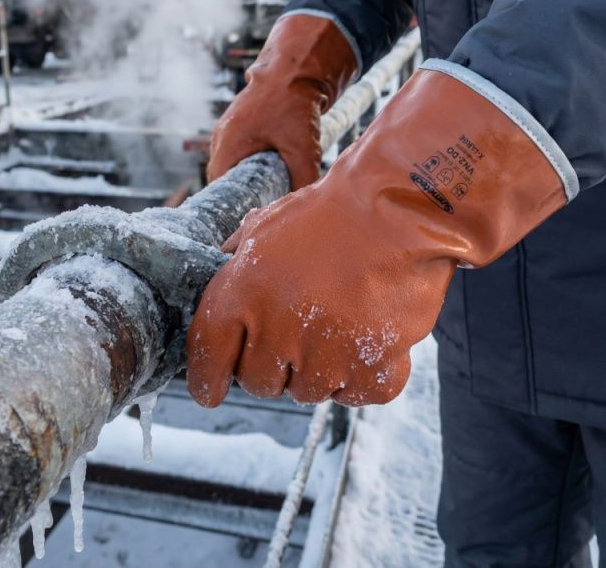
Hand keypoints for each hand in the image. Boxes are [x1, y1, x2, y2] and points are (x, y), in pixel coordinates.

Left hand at [188, 66, 569, 407]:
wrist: (399, 210)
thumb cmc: (331, 215)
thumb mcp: (266, 227)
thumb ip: (237, 261)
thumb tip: (221, 279)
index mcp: (242, 293)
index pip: (207, 358)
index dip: (206, 380)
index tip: (211, 390)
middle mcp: (278, 331)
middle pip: (258, 383)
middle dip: (270, 365)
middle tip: (294, 332)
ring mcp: (327, 354)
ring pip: (307, 392)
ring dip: (317, 369)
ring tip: (336, 325)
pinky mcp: (372, 366)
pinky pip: (354, 395)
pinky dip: (360, 376)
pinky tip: (365, 340)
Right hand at [207, 14, 357, 190]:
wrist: (297, 66)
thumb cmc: (293, 103)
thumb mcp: (301, 147)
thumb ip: (301, 178)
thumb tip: (302, 203)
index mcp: (227, 142)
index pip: (219, 185)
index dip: (231, 202)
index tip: (246, 214)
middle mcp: (222, 135)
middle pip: (224, 175)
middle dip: (241, 191)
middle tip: (259, 206)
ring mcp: (230, 126)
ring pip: (232, 162)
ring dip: (247, 176)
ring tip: (267, 190)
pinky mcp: (242, 122)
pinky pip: (239, 149)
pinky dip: (252, 162)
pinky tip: (271, 169)